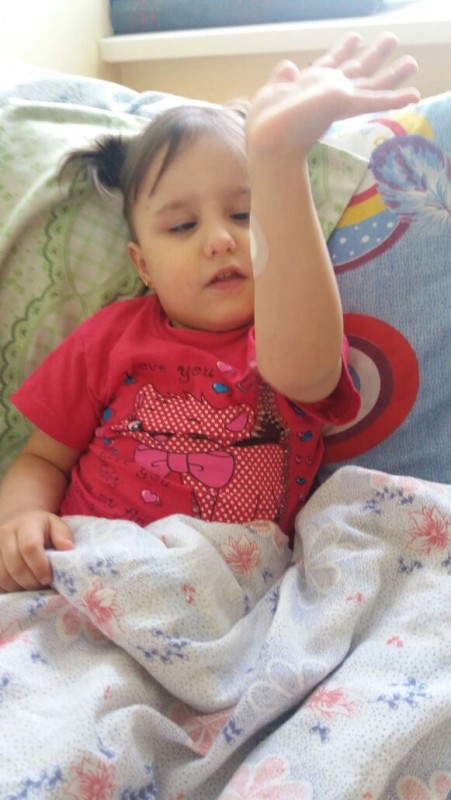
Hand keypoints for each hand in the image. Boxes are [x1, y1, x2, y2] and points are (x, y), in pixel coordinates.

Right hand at [0, 512, 73, 591]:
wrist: (19, 522)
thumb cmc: (42, 528)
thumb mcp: (56, 525)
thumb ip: (63, 535)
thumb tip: (67, 547)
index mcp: (26, 524)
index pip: (29, 546)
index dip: (40, 566)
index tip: (48, 578)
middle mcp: (6, 534)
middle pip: (15, 565)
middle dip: (31, 581)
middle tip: (42, 585)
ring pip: (3, 576)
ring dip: (20, 587)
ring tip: (32, 586)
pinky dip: (8, 589)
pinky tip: (20, 586)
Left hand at [246, 32, 419, 157]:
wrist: (270, 141)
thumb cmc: (267, 122)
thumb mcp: (272, 92)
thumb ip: (283, 79)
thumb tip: (289, 66)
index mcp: (310, 84)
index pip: (331, 63)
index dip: (343, 49)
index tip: (354, 37)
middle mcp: (329, 89)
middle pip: (358, 69)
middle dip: (375, 54)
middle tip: (391, 38)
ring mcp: (339, 98)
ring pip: (372, 83)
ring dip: (393, 73)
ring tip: (412, 62)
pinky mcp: (346, 104)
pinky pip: (375, 101)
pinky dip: (396, 99)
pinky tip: (414, 96)